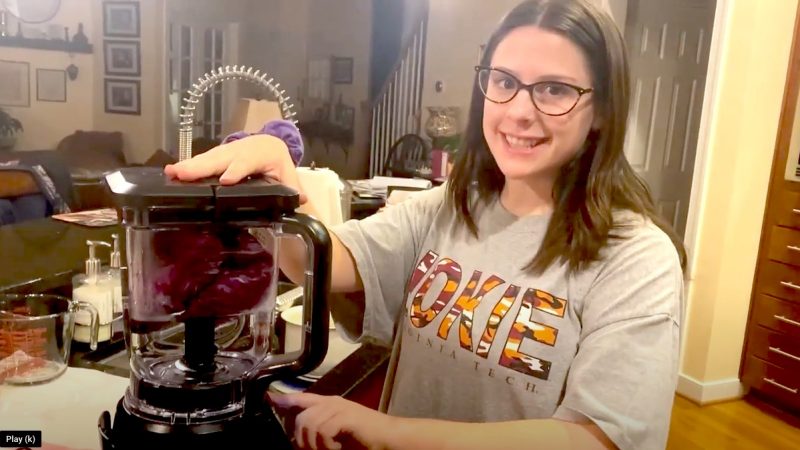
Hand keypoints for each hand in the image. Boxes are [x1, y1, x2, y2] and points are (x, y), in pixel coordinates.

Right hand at [164, 134, 306, 202]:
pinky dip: (188, 166)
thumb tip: (301, 201)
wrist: (269, 144)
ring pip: (208, 158)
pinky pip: (202, 160)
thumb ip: (293, 190)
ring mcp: (227, 151)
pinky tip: (172, 172)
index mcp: (262, 153)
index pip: (248, 162)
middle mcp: (241, 149)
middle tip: (183, 175)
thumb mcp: (289, 176)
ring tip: (172, 173)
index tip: (225, 180)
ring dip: (189, 166)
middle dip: (202, 167)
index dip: (237, 170)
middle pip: (221, 158)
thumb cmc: (277, 163)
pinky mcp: (217, 155)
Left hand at [270, 392, 394, 449]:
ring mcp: (339, 407)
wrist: (390, 439)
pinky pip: (323, 430)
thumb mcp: (337, 435)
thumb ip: (320, 432)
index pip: (302, 398)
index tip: (269, 398)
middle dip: (302, 439)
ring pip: (309, 424)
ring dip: (315, 445)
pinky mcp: (345, 416)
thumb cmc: (365, 440)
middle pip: (301, 417)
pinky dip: (327, 445)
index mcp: (330, 404)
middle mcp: (332, 402)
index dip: (284, 399)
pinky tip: (337, 448)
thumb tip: (298, 439)